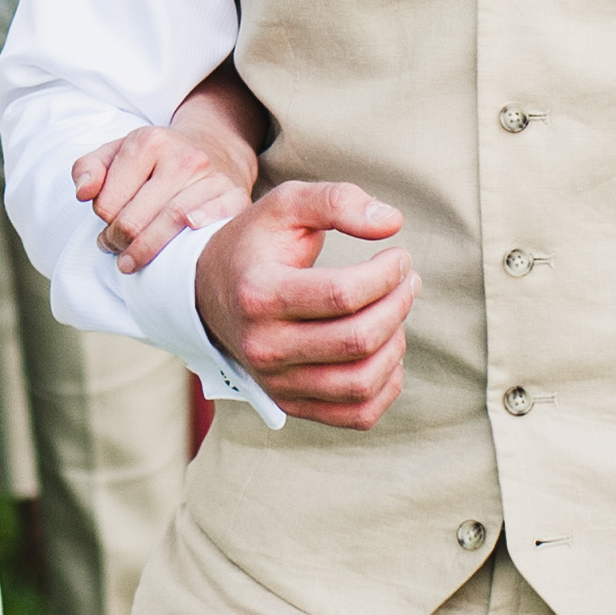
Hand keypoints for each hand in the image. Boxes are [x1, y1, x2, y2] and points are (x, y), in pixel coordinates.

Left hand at [72, 125, 253, 273]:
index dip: (102, 220)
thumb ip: (88, 168)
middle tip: (115, 250)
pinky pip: (216, 220)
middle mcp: (182, 156)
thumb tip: (83, 193)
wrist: (214, 147)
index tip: (105, 227)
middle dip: (119, 241)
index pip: (109, 200)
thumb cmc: (156, 158)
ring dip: (146, 251)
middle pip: (136, 217)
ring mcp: (211, 176)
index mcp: (148, 141)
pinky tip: (180, 253)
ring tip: (130, 262)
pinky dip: (197, 234)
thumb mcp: (117, 152)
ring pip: (172, 222)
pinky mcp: (236, 195)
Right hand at [194, 181, 414, 427]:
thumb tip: (393, 222)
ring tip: (395, 312)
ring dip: (396, 344)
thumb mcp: (286, 205)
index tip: (399, 257)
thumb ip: (337, 201)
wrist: (209, 292)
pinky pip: (357, 414)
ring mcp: (275, 381)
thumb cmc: (256, 244)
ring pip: (361, 382)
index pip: (342, 294)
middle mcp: (262, 345)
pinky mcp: (290, 404)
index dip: (386, 275)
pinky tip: (385, 350)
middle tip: (406, 281)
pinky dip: (387, 386)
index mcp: (259, 293)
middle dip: (398, 305)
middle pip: (357, 339)